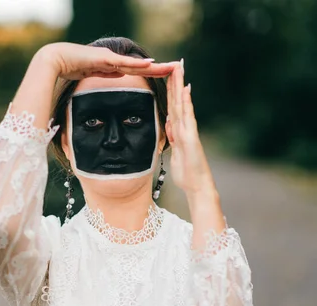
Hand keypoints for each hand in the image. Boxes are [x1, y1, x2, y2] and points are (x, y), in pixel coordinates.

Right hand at [37, 42, 176, 80]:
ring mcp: (109, 58)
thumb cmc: (68, 68)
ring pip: (137, 64)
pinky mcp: (104, 59)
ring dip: (155, 66)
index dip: (150, 72)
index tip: (164, 74)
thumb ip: (105, 75)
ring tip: (171, 67)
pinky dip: (138, 64)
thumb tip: (120, 76)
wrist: (55, 61)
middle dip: (159, 68)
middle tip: (177, 68)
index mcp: (111, 66)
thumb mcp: (91, 75)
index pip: (134, 70)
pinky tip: (151, 64)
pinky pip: (124, 63)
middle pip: (141, 65)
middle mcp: (113, 60)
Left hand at [165, 61, 216, 196]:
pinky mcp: (191, 137)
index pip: (173, 105)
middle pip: (179, 100)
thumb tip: (169, 125)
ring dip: (181, 86)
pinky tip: (186, 90)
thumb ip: (172, 137)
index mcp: (179, 129)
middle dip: (176, 81)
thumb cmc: (186, 171)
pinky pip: (188, 117)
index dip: (170, 90)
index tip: (168, 74)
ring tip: (180, 68)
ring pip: (183, 104)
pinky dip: (187, 103)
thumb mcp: (174, 151)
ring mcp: (189, 130)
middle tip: (176, 62)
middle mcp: (185, 126)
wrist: (196, 185)